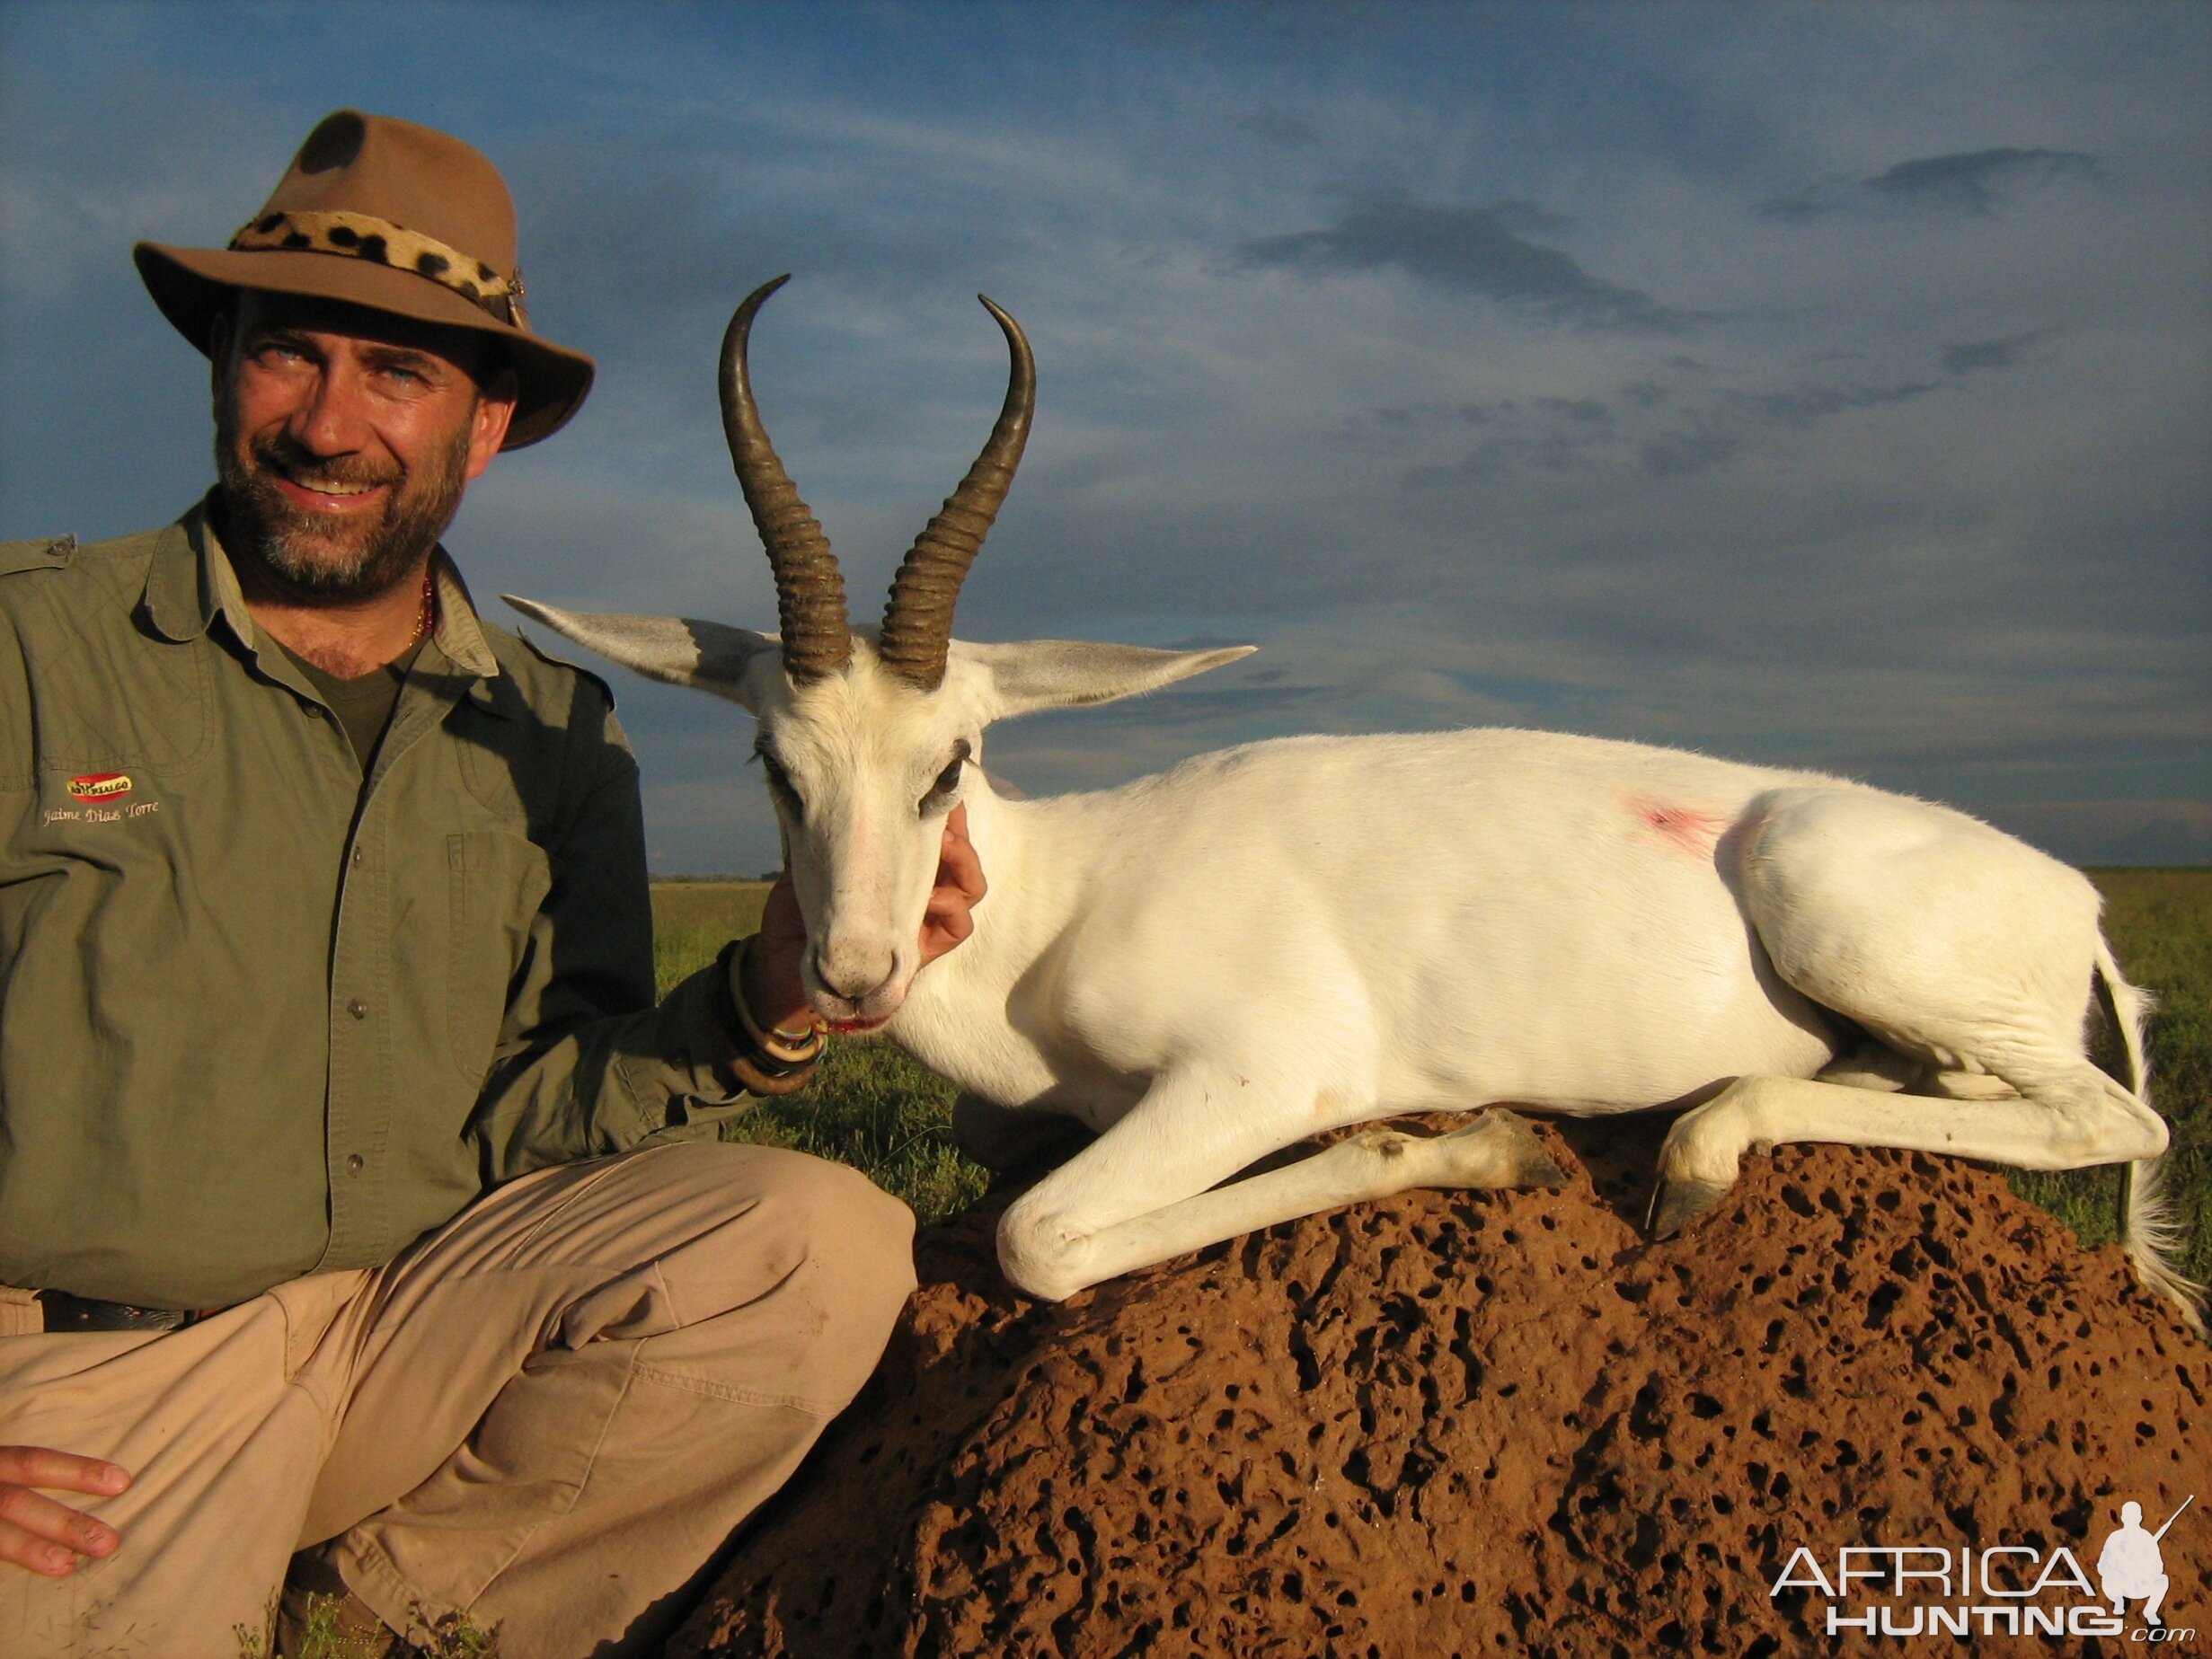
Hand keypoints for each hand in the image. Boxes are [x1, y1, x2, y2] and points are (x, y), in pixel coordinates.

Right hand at [0, 1446, 129, 1576]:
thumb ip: (22, 1480)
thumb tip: (93, 1499)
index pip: (32, 1461)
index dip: (76, 1470)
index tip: (123, 1482)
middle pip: (15, 1500)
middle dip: (62, 1521)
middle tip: (108, 1542)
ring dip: (27, 1549)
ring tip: (65, 1566)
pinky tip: (13, 1594)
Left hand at [738, 806, 987, 1026]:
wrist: (781, 966)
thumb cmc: (795, 911)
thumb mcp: (810, 858)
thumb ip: (829, 828)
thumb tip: (831, 783)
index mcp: (898, 864)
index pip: (937, 830)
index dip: (947, 809)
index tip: (941, 785)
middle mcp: (918, 889)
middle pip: (963, 854)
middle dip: (960, 831)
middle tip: (945, 821)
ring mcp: (924, 920)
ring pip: (971, 887)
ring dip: (963, 863)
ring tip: (944, 847)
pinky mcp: (922, 951)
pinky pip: (958, 927)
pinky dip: (951, 909)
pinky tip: (932, 899)